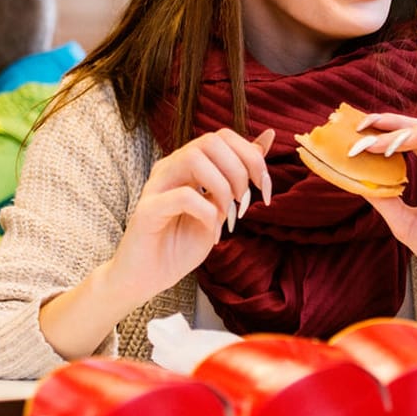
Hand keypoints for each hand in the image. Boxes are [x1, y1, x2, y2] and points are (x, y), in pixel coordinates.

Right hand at [104, 128, 272, 305]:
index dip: (251, 156)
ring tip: (227, 214)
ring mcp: (156, 185)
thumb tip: (268, 137)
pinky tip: (211, 230)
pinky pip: (183, 195)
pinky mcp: (147, 210)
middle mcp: (170, 167)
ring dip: (222, 186)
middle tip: (244, 203)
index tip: (265, 189)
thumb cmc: (181, 244)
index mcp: (186, 164)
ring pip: (194, 158)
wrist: (148, 278)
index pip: (222, 136)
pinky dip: (207, 211)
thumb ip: (239, 174)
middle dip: (240, 169)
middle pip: (210, 140)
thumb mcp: (221, 207)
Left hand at [352, 113, 416, 284]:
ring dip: (411, 129)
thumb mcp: (407, 224)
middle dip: (393, 123)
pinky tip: (409, 141)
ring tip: (383, 142)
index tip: (358, 134)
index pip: (412, 139)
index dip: (386, 132)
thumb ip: (385, 200)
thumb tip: (357, 181)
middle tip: (365, 126)